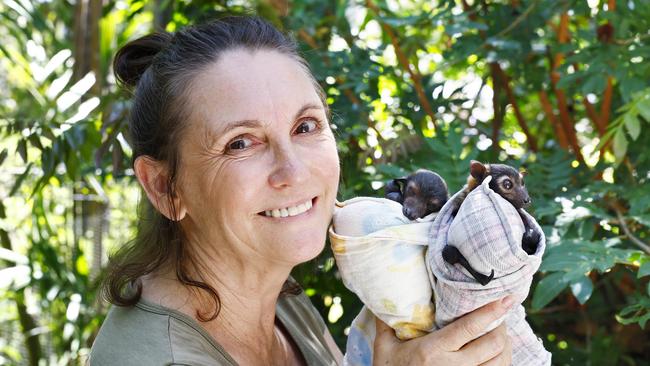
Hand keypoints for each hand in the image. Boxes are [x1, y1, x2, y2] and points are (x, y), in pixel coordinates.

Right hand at [373, 296, 513, 365]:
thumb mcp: (384, 348)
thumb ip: (386, 322)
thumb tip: (384, 296)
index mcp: (433, 351)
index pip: (470, 328)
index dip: (491, 312)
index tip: (506, 299)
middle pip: (493, 344)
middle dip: (501, 326)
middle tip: (499, 315)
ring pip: (500, 362)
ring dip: (505, 346)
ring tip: (500, 333)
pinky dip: (502, 362)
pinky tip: (497, 353)